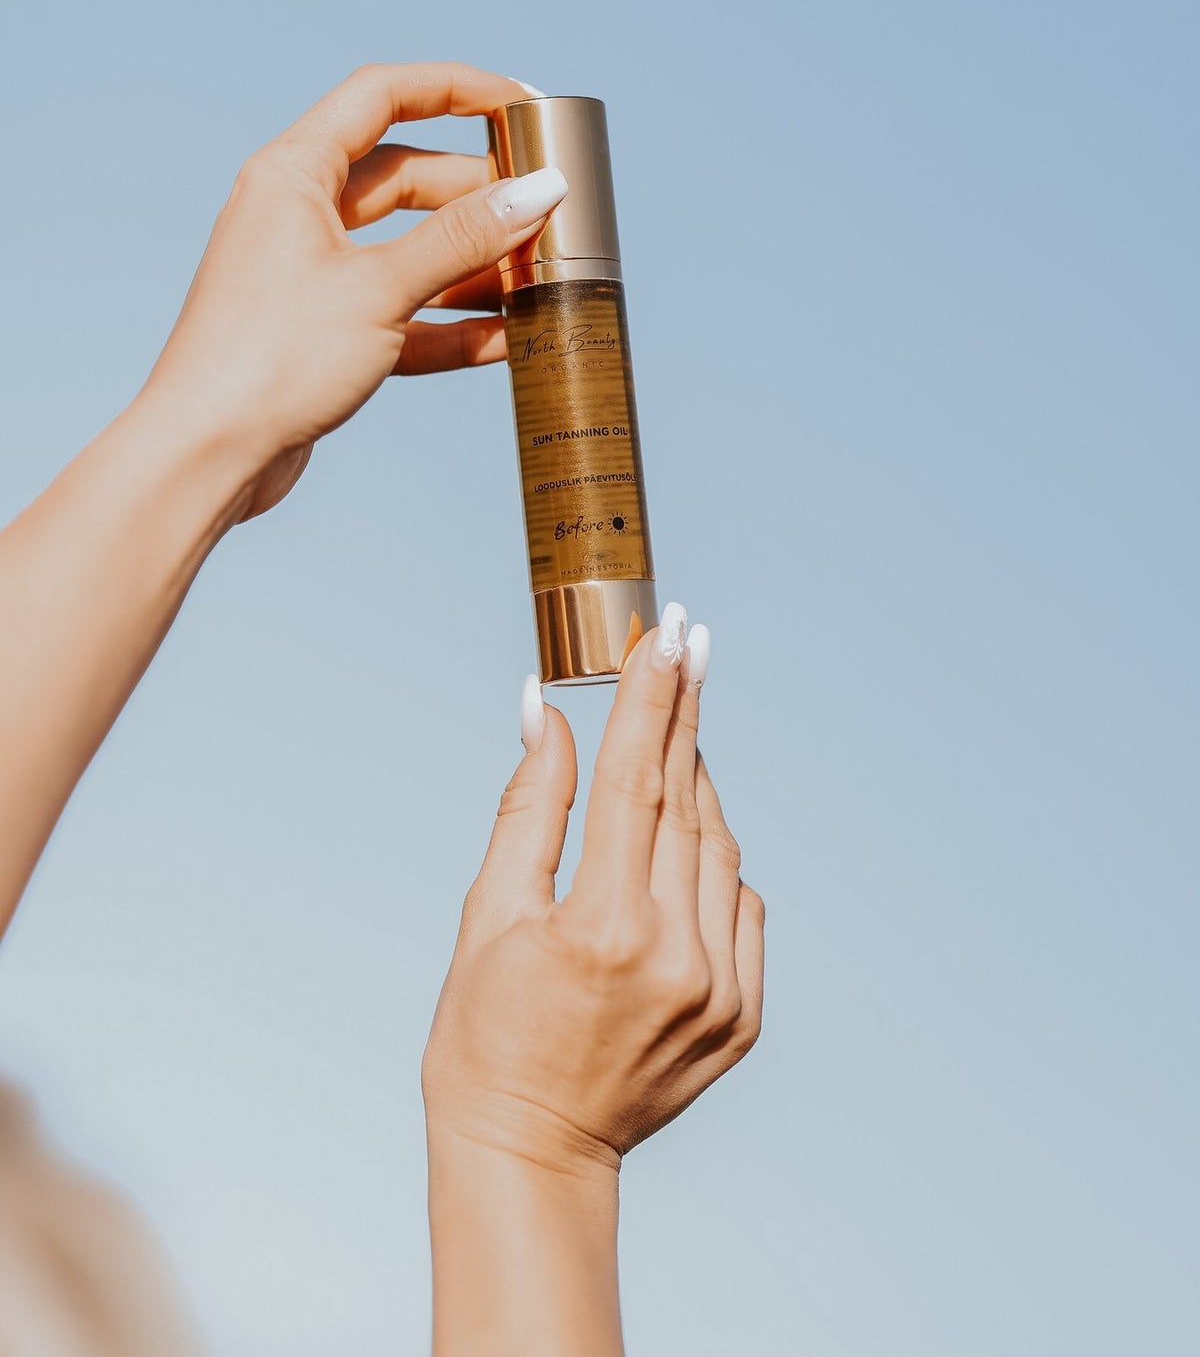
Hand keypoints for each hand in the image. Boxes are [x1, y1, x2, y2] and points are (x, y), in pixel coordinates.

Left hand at [141, 62, 560, 518]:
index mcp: (294, 173)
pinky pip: (403, 313)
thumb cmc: (269, 358)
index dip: (457, 90)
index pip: (384, 96)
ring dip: (471, 262)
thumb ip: (464, 238)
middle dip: (478, 193)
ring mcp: (312, 276)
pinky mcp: (324, 335)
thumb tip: (538, 192)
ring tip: (536, 276)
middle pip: (406, 177)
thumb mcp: (380, 287)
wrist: (205, 456)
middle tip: (543, 210)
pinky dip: (451, 322)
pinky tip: (506, 338)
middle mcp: (298, 214)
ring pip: (409, 249)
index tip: (521, 105)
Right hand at [423, 607, 764, 1177]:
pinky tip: (684, 839)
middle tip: (689, 641)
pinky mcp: (745, 1018)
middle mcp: (676, 957)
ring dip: (698, 784)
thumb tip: (542, 710)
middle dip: (684, 714)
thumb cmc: (485, 1035)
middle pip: (687, 801)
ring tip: (672, 738)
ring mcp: (721, 993)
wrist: (532, 1156)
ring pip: (721, 849)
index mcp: (603, 928)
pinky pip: (743, 906)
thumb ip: (529, 808)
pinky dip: (716, 862)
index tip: (670, 633)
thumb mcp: (488, 915)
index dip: (653, 697)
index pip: (636, 779)